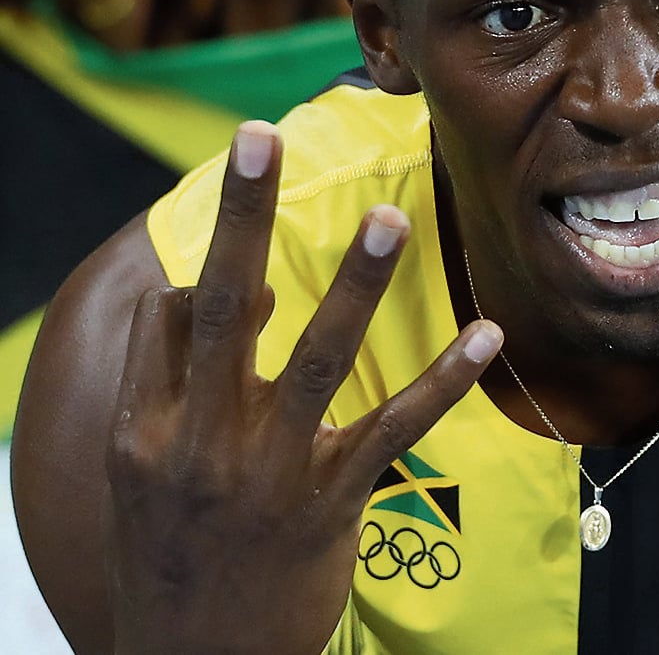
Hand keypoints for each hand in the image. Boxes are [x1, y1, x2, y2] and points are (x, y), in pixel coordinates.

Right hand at [105, 120, 502, 653]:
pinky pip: (393, 428)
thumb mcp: (140, 473)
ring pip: (317, 359)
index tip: (250, 198)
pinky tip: (485, 334)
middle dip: (244, 220)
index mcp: (146, 428)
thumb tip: (221, 294)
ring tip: (387, 219)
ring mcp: (270, 472)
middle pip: (224, 310)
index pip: (171, 314)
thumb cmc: (172, 552)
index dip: (211, 254)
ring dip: (355, 284)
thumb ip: (166, 383)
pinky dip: (442, 378)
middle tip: (261, 138)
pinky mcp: (330, 501)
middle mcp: (201, 441)